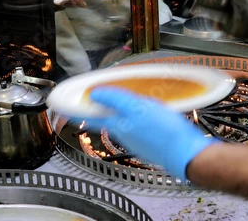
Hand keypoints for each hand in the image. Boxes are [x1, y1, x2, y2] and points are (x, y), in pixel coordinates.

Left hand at [70, 87, 219, 179]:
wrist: (186, 153)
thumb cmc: (164, 131)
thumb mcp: (137, 108)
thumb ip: (115, 99)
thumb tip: (95, 94)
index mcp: (118, 124)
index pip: (89, 115)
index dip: (75, 109)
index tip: (61, 104)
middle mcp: (123, 134)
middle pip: (104, 118)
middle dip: (97, 107)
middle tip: (92, 97)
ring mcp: (136, 140)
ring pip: (120, 122)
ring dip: (116, 111)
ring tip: (118, 99)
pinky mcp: (149, 142)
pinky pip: (135, 127)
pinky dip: (133, 117)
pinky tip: (143, 112)